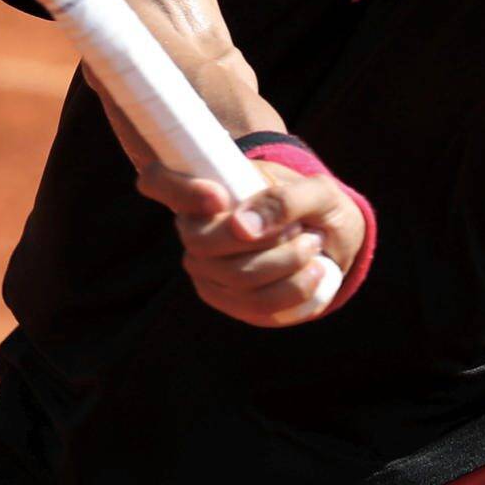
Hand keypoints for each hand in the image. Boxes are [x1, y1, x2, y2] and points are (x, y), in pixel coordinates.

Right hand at [133, 157, 367, 326]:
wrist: (328, 239)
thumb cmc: (313, 205)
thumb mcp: (316, 191)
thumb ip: (284, 199)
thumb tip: (241, 227)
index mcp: (203, 187)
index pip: (157, 180)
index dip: (175, 188)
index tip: (219, 198)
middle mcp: (193, 228)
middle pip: (202, 242)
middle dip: (265, 240)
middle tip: (303, 229)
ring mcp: (205, 268)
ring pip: (235, 276)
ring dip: (287, 263)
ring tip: (313, 245)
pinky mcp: (227, 300)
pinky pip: (254, 305)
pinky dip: (294, 290)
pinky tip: (313, 273)